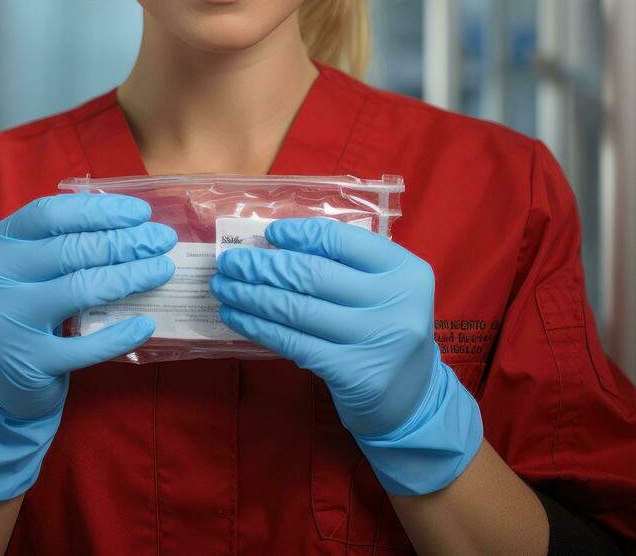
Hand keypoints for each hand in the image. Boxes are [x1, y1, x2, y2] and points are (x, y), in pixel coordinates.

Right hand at [0, 192, 176, 419]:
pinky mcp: (27, 362)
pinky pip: (85, 346)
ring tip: (163, 270)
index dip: (99, 210)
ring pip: (80, 289)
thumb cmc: (30, 310)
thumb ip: (66, 241)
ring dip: (131, 276)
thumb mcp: (34, 269)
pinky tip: (146, 324)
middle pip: (71, 249)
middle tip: (162, 240)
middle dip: (126, 241)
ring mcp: (6, 321)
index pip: (50, 214)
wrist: (1, 383)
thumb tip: (135, 223)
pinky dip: (120, 334)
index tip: (141, 213)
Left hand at [209, 217, 482, 493]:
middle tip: (229, 261)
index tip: (269, 234)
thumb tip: (274, 244)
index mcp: (404, 270)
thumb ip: (345, 265)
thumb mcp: (383, 289)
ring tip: (222, 286)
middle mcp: (395, 302)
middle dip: (262, 265)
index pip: (341, 240)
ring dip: (250, 295)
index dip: (300, 234)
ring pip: (296, 308)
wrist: (413, 400)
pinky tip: (235, 316)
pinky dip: (258, 326)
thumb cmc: (386, 330)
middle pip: (312, 274)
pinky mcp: (350, 372)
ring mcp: (373, 339)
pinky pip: (292, 341)